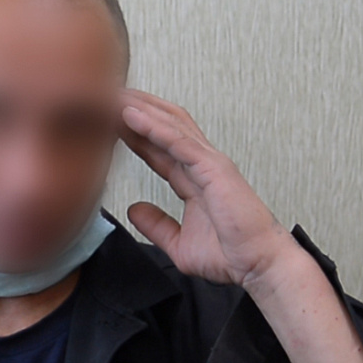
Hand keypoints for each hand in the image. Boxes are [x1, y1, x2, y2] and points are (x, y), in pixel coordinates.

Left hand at [120, 88, 362, 362]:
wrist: (257, 266)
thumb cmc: (229, 255)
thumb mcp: (179, 243)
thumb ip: (156, 225)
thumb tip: (133, 210)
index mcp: (193, 179)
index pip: (158, 148)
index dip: (133, 133)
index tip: (107, 121)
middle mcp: (201, 165)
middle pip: (164, 127)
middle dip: (135, 110)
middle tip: (105, 96)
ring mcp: (209, 163)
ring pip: (170, 125)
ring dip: (141, 109)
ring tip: (112, 95)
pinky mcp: (214, 168)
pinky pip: (179, 142)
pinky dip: (154, 126)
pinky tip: (132, 115)